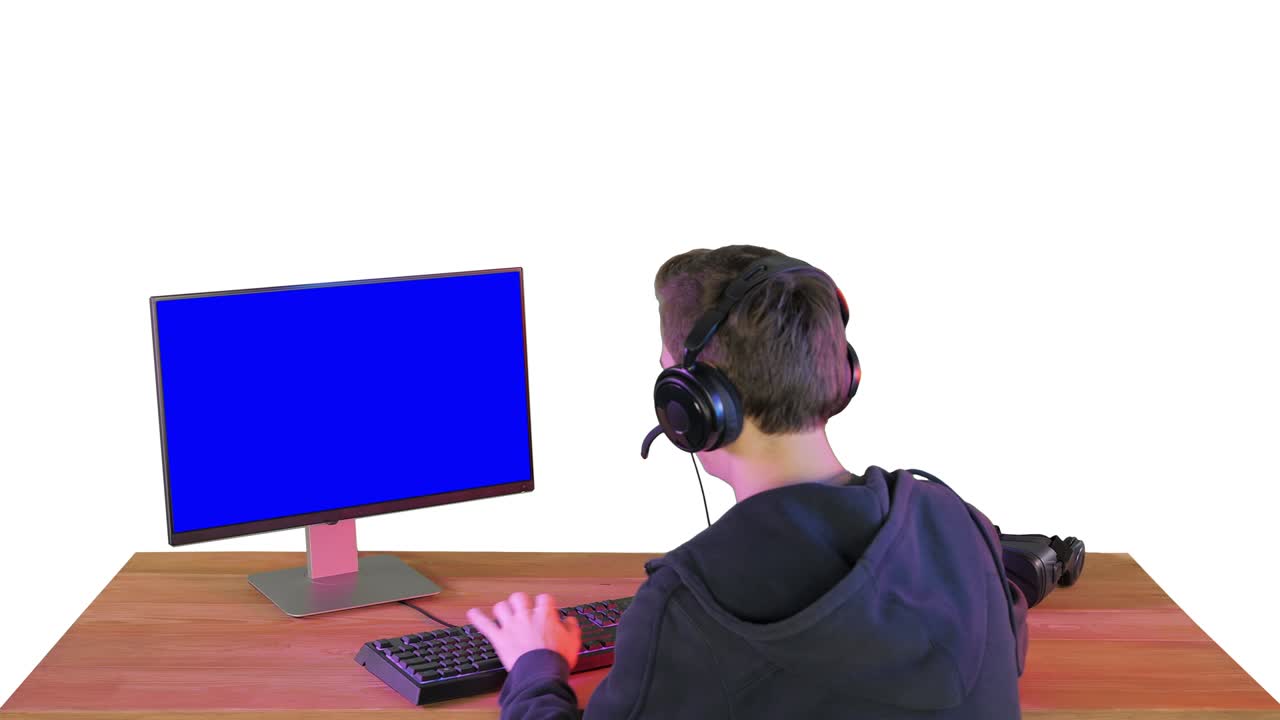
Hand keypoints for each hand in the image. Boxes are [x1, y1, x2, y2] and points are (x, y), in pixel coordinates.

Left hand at [466, 592, 581, 672]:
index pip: (544, 598)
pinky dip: (477, 618)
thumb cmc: (555, 658)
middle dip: (520, 601)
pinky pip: (485, 624)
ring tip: (504, 613)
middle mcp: (525, 616)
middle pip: (519, 597)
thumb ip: (571, 627)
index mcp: (544, 615)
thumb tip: (569, 620)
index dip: (544, 603)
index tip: (545, 609)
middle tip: (522, 608)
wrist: (540, 673)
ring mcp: (511, 626)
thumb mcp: (572, 641)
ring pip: (501, 607)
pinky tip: (472, 613)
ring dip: (502, 609)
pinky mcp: (499, 638)